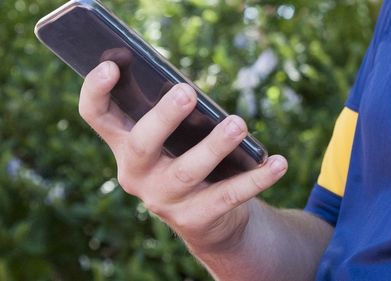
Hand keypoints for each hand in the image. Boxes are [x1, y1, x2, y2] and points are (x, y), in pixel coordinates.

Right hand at [78, 61, 287, 252]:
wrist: (209, 219)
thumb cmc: (189, 160)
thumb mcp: (176, 138)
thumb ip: (175, 116)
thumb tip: (188, 89)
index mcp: (126, 147)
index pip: (97, 117)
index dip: (96, 91)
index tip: (111, 64)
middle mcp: (137, 175)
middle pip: (141, 144)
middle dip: (162, 118)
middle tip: (187, 91)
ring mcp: (163, 200)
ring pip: (187, 171)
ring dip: (214, 146)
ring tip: (238, 123)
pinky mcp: (195, 219)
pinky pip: (229, 196)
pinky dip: (257, 178)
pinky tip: (279, 163)